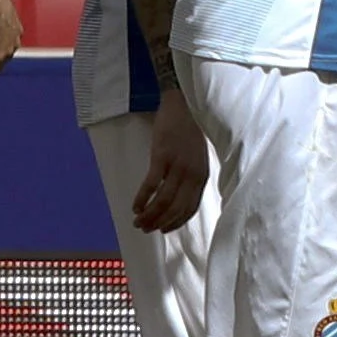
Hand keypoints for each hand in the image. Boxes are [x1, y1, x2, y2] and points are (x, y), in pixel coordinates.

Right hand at [132, 86, 210, 231]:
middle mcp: (192, 175)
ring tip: (137, 221)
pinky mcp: (161, 157)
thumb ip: (191, 176)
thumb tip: (178, 195)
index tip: (163, 230)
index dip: (176, 223)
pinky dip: (142, 198)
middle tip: (145, 229)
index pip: (190, 208)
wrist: (184, 106)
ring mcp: (177, 166)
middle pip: (175, 208)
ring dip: (149, 215)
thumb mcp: (198, 157)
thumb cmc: (189, 131)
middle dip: (159, 222)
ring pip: (163, 200)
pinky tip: (134, 205)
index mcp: (202, 176)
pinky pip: (150, 185)